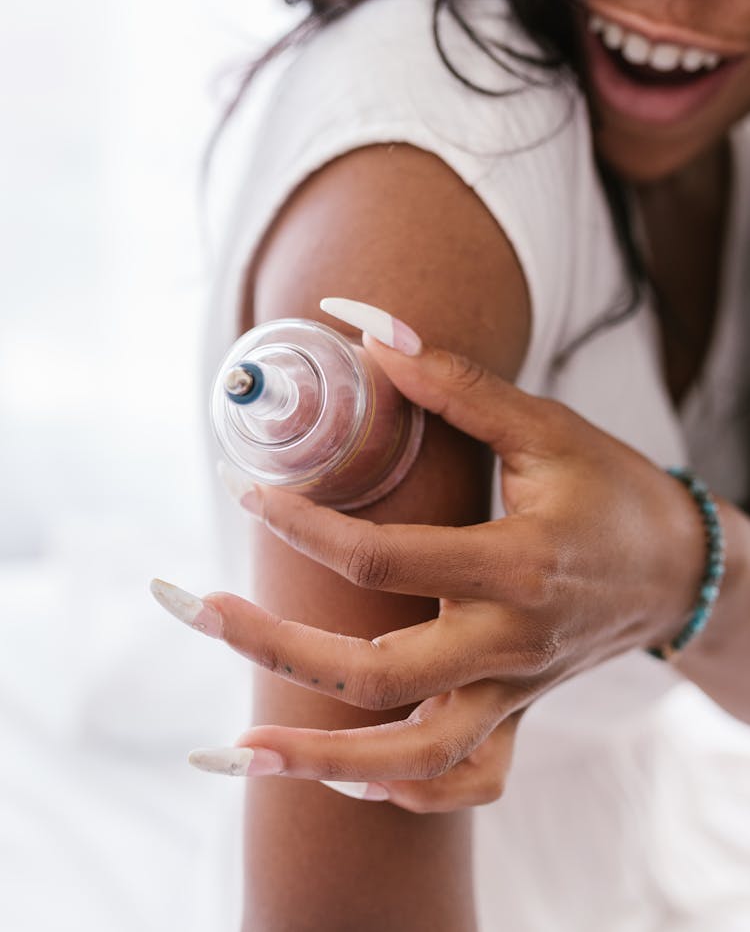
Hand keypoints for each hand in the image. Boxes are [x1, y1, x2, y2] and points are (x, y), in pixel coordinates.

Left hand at [154, 329, 702, 810]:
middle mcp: (508, 644)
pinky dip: (411, 793)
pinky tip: (353, 782)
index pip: (382, 561)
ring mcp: (512, 691)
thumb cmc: (611, 488)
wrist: (682, 565)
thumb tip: (371, 330)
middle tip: (199, 612)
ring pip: (413, 759)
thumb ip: (456, 383)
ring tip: (244, 747)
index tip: (248, 493)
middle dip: (273, 648)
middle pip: (374, 676)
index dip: (303, 526)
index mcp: (514, 567)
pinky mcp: (518, 713)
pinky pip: (470, 780)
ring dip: (323, 761)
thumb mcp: (544, 426)